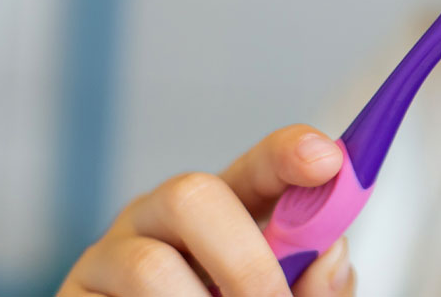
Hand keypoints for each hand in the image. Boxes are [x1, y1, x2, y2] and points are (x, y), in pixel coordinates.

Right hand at [60, 124, 356, 296]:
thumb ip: (314, 286)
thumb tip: (332, 256)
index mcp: (221, 216)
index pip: (257, 168)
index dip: (288, 156)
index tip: (326, 158)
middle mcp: (160, 222)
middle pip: (192, 196)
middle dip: (246, 262)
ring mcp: (109, 258)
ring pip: (148, 266)